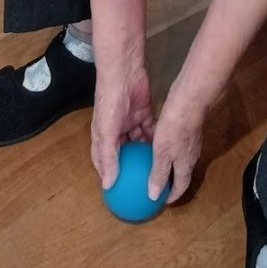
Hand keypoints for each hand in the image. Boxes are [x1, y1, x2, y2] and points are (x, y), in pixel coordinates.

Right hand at [91, 65, 155, 189]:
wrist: (124, 73)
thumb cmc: (110, 103)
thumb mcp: (106, 132)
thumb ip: (108, 157)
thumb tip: (108, 185)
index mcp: (102, 136)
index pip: (103, 161)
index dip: (108, 176)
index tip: (117, 194)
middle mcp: (116, 132)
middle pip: (123, 155)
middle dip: (131, 169)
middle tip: (141, 186)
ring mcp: (131, 123)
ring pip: (139, 145)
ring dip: (146, 157)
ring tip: (156, 173)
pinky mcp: (145, 115)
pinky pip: (151, 132)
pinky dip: (156, 141)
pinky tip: (165, 154)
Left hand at [147, 85, 204, 204]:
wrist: (189, 100)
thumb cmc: (175, 128)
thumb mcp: (162, 153)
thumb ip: (159, 174)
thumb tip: (154, 197)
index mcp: (186, 165)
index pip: (181, 186)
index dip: (172, 196)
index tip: (161, 202)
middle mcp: (191, 155)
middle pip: (180, 173)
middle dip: (168, 181)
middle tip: (154, 185)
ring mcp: (190, 140)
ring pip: (177, 157)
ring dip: (166, 164)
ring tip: (150, 165)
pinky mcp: (187, 127)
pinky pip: (175, 144)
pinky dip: (165, 149)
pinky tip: (153, 143)